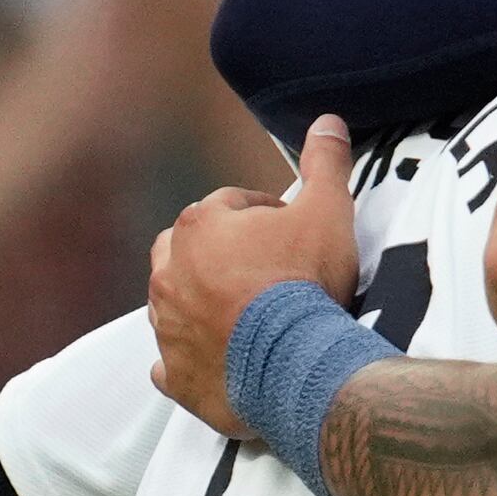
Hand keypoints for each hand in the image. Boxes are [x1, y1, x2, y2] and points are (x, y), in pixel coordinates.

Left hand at [151, 114, 359, 431]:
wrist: (295, 365)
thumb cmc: (306, 285)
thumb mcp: (329, 213)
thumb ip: (325, 166)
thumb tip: (328, 122)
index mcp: (200, 226)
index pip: (229, 205)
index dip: (265, 216)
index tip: (292, 232)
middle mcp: (169, 272)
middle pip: (185, 250)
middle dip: (216, 255)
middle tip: (263, 271)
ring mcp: (167, 325)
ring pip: (173, 303)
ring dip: (201, 303)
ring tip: (247, 315)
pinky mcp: (175, 373)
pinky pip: (170, 363)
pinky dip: (188, 360)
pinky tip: (217, 360)